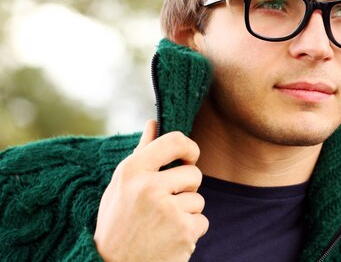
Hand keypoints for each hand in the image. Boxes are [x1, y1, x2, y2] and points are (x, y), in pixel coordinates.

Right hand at [94, 120, 207, 261]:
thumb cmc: (118, 223)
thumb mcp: (120, 185)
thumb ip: (142, 153)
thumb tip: (154, 122)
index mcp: (132, 171)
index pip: (174, 140)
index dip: (189, 148)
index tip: (189, 157)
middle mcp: (149, 187)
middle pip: (194, 173)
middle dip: (186, 188)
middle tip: (164, 206)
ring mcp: (167, 209)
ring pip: (198, 199)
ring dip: (186, 213)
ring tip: (161, 225)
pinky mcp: (183, 231)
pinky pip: (202, 221)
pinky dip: (190, 231)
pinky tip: (169, 239)